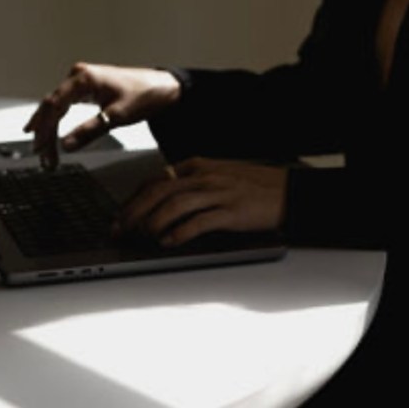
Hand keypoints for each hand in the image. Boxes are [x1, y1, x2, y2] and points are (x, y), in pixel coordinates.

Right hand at [23, 63, 180, 168]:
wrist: (163, 87)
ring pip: (55, 105)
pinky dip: (56, 120)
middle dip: (44, 132)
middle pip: (51, 105)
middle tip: (41, 156)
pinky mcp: (85, 88)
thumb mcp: (116, 116)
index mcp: (84, 78)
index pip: (54, 104)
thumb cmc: (144, 95)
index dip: (45, 128)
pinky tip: (45, 131)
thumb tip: (66, 145)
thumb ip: (89, 130)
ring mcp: (81, 81)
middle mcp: (78, 76)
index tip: (41, 148)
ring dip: (48, 128)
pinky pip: (64, 104)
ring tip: (41, 150)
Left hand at [115, 157, 287, 246]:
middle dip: (134, 212)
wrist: (289, 191)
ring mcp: (218, 193)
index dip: (133, 199)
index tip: (119, 216)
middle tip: (119, 230)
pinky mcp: (232, 212)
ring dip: (153, 222)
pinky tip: (168, 242)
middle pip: (159, 191)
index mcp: (197, 166)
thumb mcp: (216, 175)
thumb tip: (160, 199)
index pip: (155, 180)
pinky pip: (199, 221)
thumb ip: (190, 183)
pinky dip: (180, 232)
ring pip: (175, 205)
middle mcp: (204, 176)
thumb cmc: (252, 186)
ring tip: (140, 237)